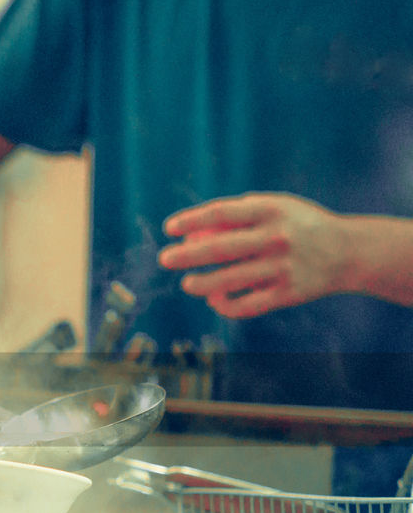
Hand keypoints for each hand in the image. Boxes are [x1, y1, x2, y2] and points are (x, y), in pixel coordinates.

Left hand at [159, 193, 352, 317]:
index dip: (190, 220)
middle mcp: (276, 237)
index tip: (169, 228)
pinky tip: (214, 300)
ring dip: (201, 285)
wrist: (348, 251)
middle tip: (165, 259)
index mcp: (271, 210)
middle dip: (186, 255)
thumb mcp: (275, 207)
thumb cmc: (298, 225)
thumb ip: (236, 213)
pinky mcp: (288, 293)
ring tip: (187, 284)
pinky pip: (247, 305)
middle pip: (221, 248)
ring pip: (230, 281)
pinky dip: (226, 305)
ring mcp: (282, 267)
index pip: (221, 213)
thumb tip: (189, 229)